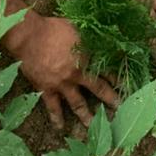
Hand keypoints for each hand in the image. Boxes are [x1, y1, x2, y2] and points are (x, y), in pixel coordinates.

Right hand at [6, 11, 117, 128]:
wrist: (30, 36)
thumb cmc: (53, 28)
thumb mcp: (76, 27)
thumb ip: (88, 37)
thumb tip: (101, 37)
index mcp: (86, 57)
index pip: (106, 70)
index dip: (116, 78)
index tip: (125, 86)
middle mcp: (77, 74)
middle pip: (98, 89)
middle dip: (110, 98)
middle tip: (120, 109)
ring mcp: (62, 85)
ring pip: (78, 104)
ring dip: (87, 116)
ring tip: (95, 127)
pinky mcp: (47, 90)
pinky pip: (53, 108)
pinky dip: (57, 118)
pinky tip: (60, 128)